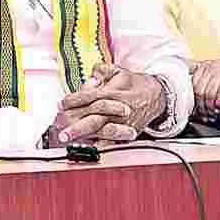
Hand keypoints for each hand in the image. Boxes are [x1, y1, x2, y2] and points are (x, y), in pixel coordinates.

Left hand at [51, 64, 166, 144]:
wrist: (158, 97)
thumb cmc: (135, 84)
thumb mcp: (119, 71)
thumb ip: (102, 71)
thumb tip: (89, 80)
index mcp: (112, 93)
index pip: (89, 97)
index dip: (73, 101)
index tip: (61, 105)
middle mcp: (116, 110)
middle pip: (93, 118)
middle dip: (76, 126)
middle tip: (61, 132)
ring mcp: (121, 123)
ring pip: (101, 131)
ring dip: (85, 136)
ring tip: (71, 141)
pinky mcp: (126, 132)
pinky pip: (113, 141)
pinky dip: (101, 145)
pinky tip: (89, 148)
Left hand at [192, 57, 219, 117]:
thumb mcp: (219, 77)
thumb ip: (206, 85)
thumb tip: (195, 103)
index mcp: (205, 66)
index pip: (192, 86)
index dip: (193, 101)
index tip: (196, 113)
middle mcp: (212, 66)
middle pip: (199, 90)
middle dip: (201, 106)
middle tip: (204, 116)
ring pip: (209, 91)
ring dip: (209, 106)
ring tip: (212, 115)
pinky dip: (219, 101)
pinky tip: (219, 108)